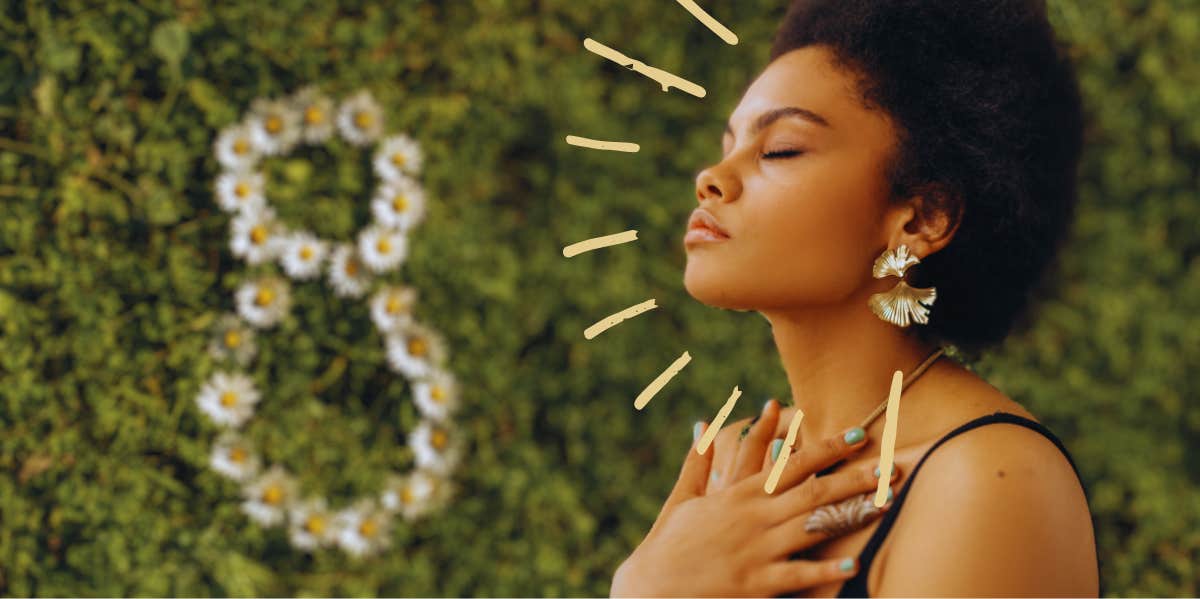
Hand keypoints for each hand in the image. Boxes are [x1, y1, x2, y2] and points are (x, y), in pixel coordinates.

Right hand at [610, 417, 896, 596]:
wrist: (649, 590)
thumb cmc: (667, 545)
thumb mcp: (683, 500)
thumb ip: (697, 462)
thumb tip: (704, 426)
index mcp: (738, 495)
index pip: (792, 465)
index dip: (827, 448)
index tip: (857, 433)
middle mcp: (752, 518)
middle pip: (813, 493)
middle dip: (854, 477)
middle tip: (890, 466)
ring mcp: (755, 551)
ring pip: (812, 528)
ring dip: (850, 515)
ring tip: (884, 504)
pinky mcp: (756, 583)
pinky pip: (798, 574)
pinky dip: (824, 568)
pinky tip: (851, 562)